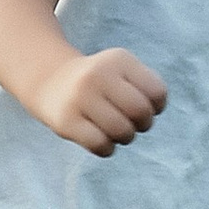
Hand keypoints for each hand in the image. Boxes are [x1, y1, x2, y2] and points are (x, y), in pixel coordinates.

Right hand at [38, 45, 168, 152]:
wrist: (51, 81)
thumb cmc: (101, 82)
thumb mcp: (123, 71)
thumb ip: (147, 88)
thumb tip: (152, 113)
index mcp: (118, 60)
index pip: (157, 91)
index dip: (157, 107)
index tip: (146, 107)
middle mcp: (98, 74)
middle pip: (140, 111)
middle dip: (144, 124)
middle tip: (133, 123)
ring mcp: (80, 97)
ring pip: (122, 131)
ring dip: (126, 137)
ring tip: (118, 132)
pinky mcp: (66, 121)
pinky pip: (100, 145)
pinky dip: (108, 148)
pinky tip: (103, 141)